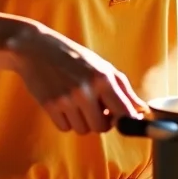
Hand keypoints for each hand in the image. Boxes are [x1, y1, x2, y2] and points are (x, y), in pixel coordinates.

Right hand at [5, 20, 147, 134]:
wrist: (35, 48)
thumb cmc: (72, 56)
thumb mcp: (101, 66)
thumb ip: (123, 89)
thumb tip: (142, 109)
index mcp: (103, 78)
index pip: (124, 113)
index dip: (124, 120)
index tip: (121, 118)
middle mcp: (86, 90)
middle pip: (102, 127)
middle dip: (100, 121)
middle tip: (94, 107)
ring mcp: (66, 99)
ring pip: (83, 130)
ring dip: (82, 121)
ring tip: (76, 102)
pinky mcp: (50, 106)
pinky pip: (65, 128)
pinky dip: (66, 121)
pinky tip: (63, 104)